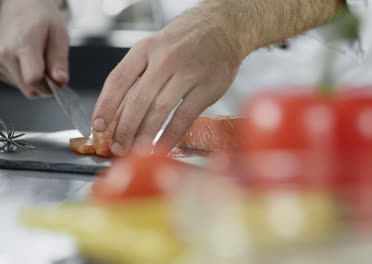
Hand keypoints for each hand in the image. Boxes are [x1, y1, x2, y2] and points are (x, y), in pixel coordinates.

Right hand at [0, 0, 68, 97]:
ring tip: (37, 59)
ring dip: (35, 81)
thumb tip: (61, 81)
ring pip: (23, 88)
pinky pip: (15, 83)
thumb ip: (59, 61)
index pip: (33, 80)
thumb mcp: (59, 36)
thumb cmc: (42, 19)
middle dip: (45, 85)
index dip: (50, 85)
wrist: (21, 7)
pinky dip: (25, 78)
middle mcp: (3, 54)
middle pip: (29, 88)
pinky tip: (27, 62)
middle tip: (51, 68)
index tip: (58, 78)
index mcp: (22, 44)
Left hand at [92, 14, 242, 155]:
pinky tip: (162, 145)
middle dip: (125, 127)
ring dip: (145, 134)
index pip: (118, 80)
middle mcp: (165, 59)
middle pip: (138, 99)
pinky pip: (184, 116)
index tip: (98, 126)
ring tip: (136, 150)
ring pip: (160, 109)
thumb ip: (138, 77)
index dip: (105, 106)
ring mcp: (188, 73)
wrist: (222, 28)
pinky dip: (171, 134)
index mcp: (146, 49)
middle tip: (117, 147)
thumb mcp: (156, 49)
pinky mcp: (207, 88)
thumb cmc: (184, 43)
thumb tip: (116, 114)